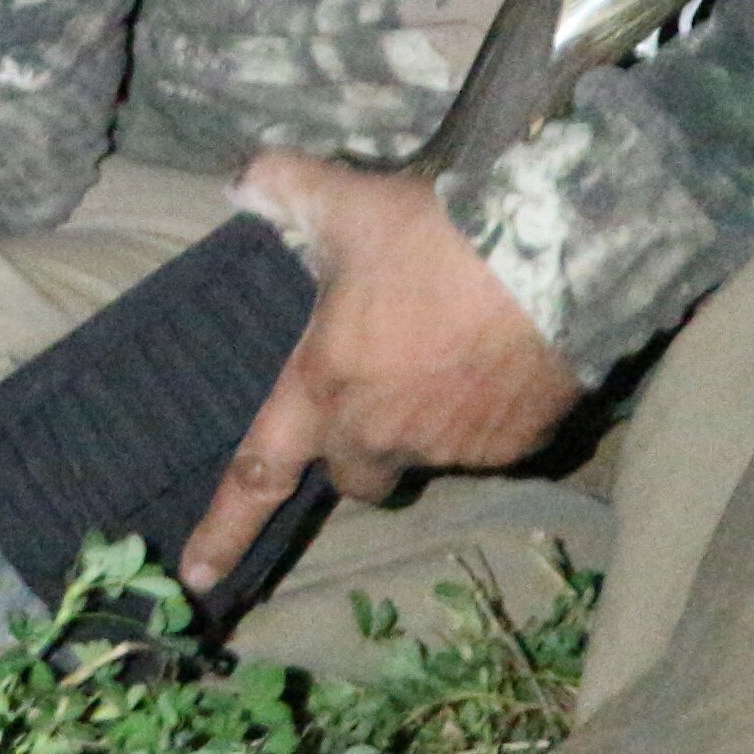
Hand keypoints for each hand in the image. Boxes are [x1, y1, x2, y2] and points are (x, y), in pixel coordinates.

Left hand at [179, 148, 582, 593]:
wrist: (555, 256)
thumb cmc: (434, 236)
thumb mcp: (348, 200)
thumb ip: (283, 187)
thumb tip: (240, 175)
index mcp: (324, 389)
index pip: (257, 474)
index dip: (224, 530)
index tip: (198, 578)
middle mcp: (382, 434)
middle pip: (356, 476)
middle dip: (361, 449)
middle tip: (383, 386)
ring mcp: (456, 449)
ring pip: (429, 455)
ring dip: (430, 423)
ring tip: (457, 348)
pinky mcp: (520, 447)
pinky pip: (494, 443)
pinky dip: (492, 414)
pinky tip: (504, 357)